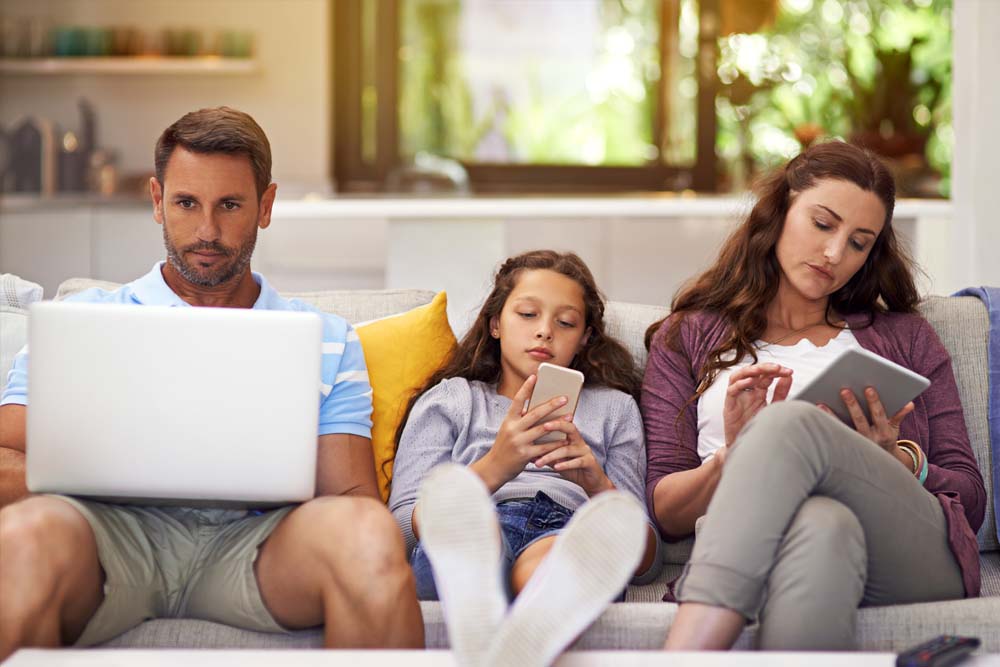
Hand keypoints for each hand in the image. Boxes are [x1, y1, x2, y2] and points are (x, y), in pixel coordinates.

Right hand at [474, 374, 572, 491]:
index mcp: (508, 420)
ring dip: (558, 422)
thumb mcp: (508, 429)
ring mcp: (519, 442)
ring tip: (570, 416)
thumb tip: (537, 407)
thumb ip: (520, 419)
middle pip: (535, 413)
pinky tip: (565, 438)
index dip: (526, 388)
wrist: (495, 468)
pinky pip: (544, 447)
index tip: (535, 376)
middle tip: (564, 398)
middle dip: (551, 404)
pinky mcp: (525, 455)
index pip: (518, 401)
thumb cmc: (505, 446)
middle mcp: (513, 429)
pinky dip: (556, 443)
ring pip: (543, 429)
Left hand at [532, 416, 612, 495]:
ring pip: (567, 449)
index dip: (551, 419)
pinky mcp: (589, 462)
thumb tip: (528, 452)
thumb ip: (546, 454)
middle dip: (557, 425)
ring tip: (539, 462)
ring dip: (551, 455)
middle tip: (543, 426)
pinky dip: (565, 464)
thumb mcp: (557, 460)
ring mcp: (585, 451)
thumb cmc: (573, 468)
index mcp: (572, 437)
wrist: (590, 482)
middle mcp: (579, 441)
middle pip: (570, 428)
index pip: (562, 423)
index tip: (538, 418)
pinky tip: (556, 467)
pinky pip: (577, 462)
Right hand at [723, 363, 793, 446]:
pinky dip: (739, 384)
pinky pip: (731, 391)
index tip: (789, 371)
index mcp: (758, 392)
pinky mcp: (729, 406)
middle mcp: (747, 392)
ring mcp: (738, 397)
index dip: (777, 371)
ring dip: (750, 370)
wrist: (747, 447)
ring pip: (738, 376)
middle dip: (765, 367)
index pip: (766, 375)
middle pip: (753, 372)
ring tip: (763, 370)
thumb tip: (788, 376)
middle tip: (778, 368)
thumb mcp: (774, 407)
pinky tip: (750, 382)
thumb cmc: (758, 428)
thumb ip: (781, 392)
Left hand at [819, 387, 913, 453]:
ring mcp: (856, 444)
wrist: (880, 465)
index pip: (879, 414)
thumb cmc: (885, 439)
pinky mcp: (844, 446)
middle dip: (852, 404)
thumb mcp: (895, 429)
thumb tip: (910, 404)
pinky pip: (833, 435)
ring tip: (821, 403)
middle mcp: (869, 439)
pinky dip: (825, 425)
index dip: (875, 402)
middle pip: (859, 420)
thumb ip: (899, 415)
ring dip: (831, 416)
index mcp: (884, 432)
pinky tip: (816, 414)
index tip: (869, 388)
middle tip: (843, 390)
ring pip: (842, 428)